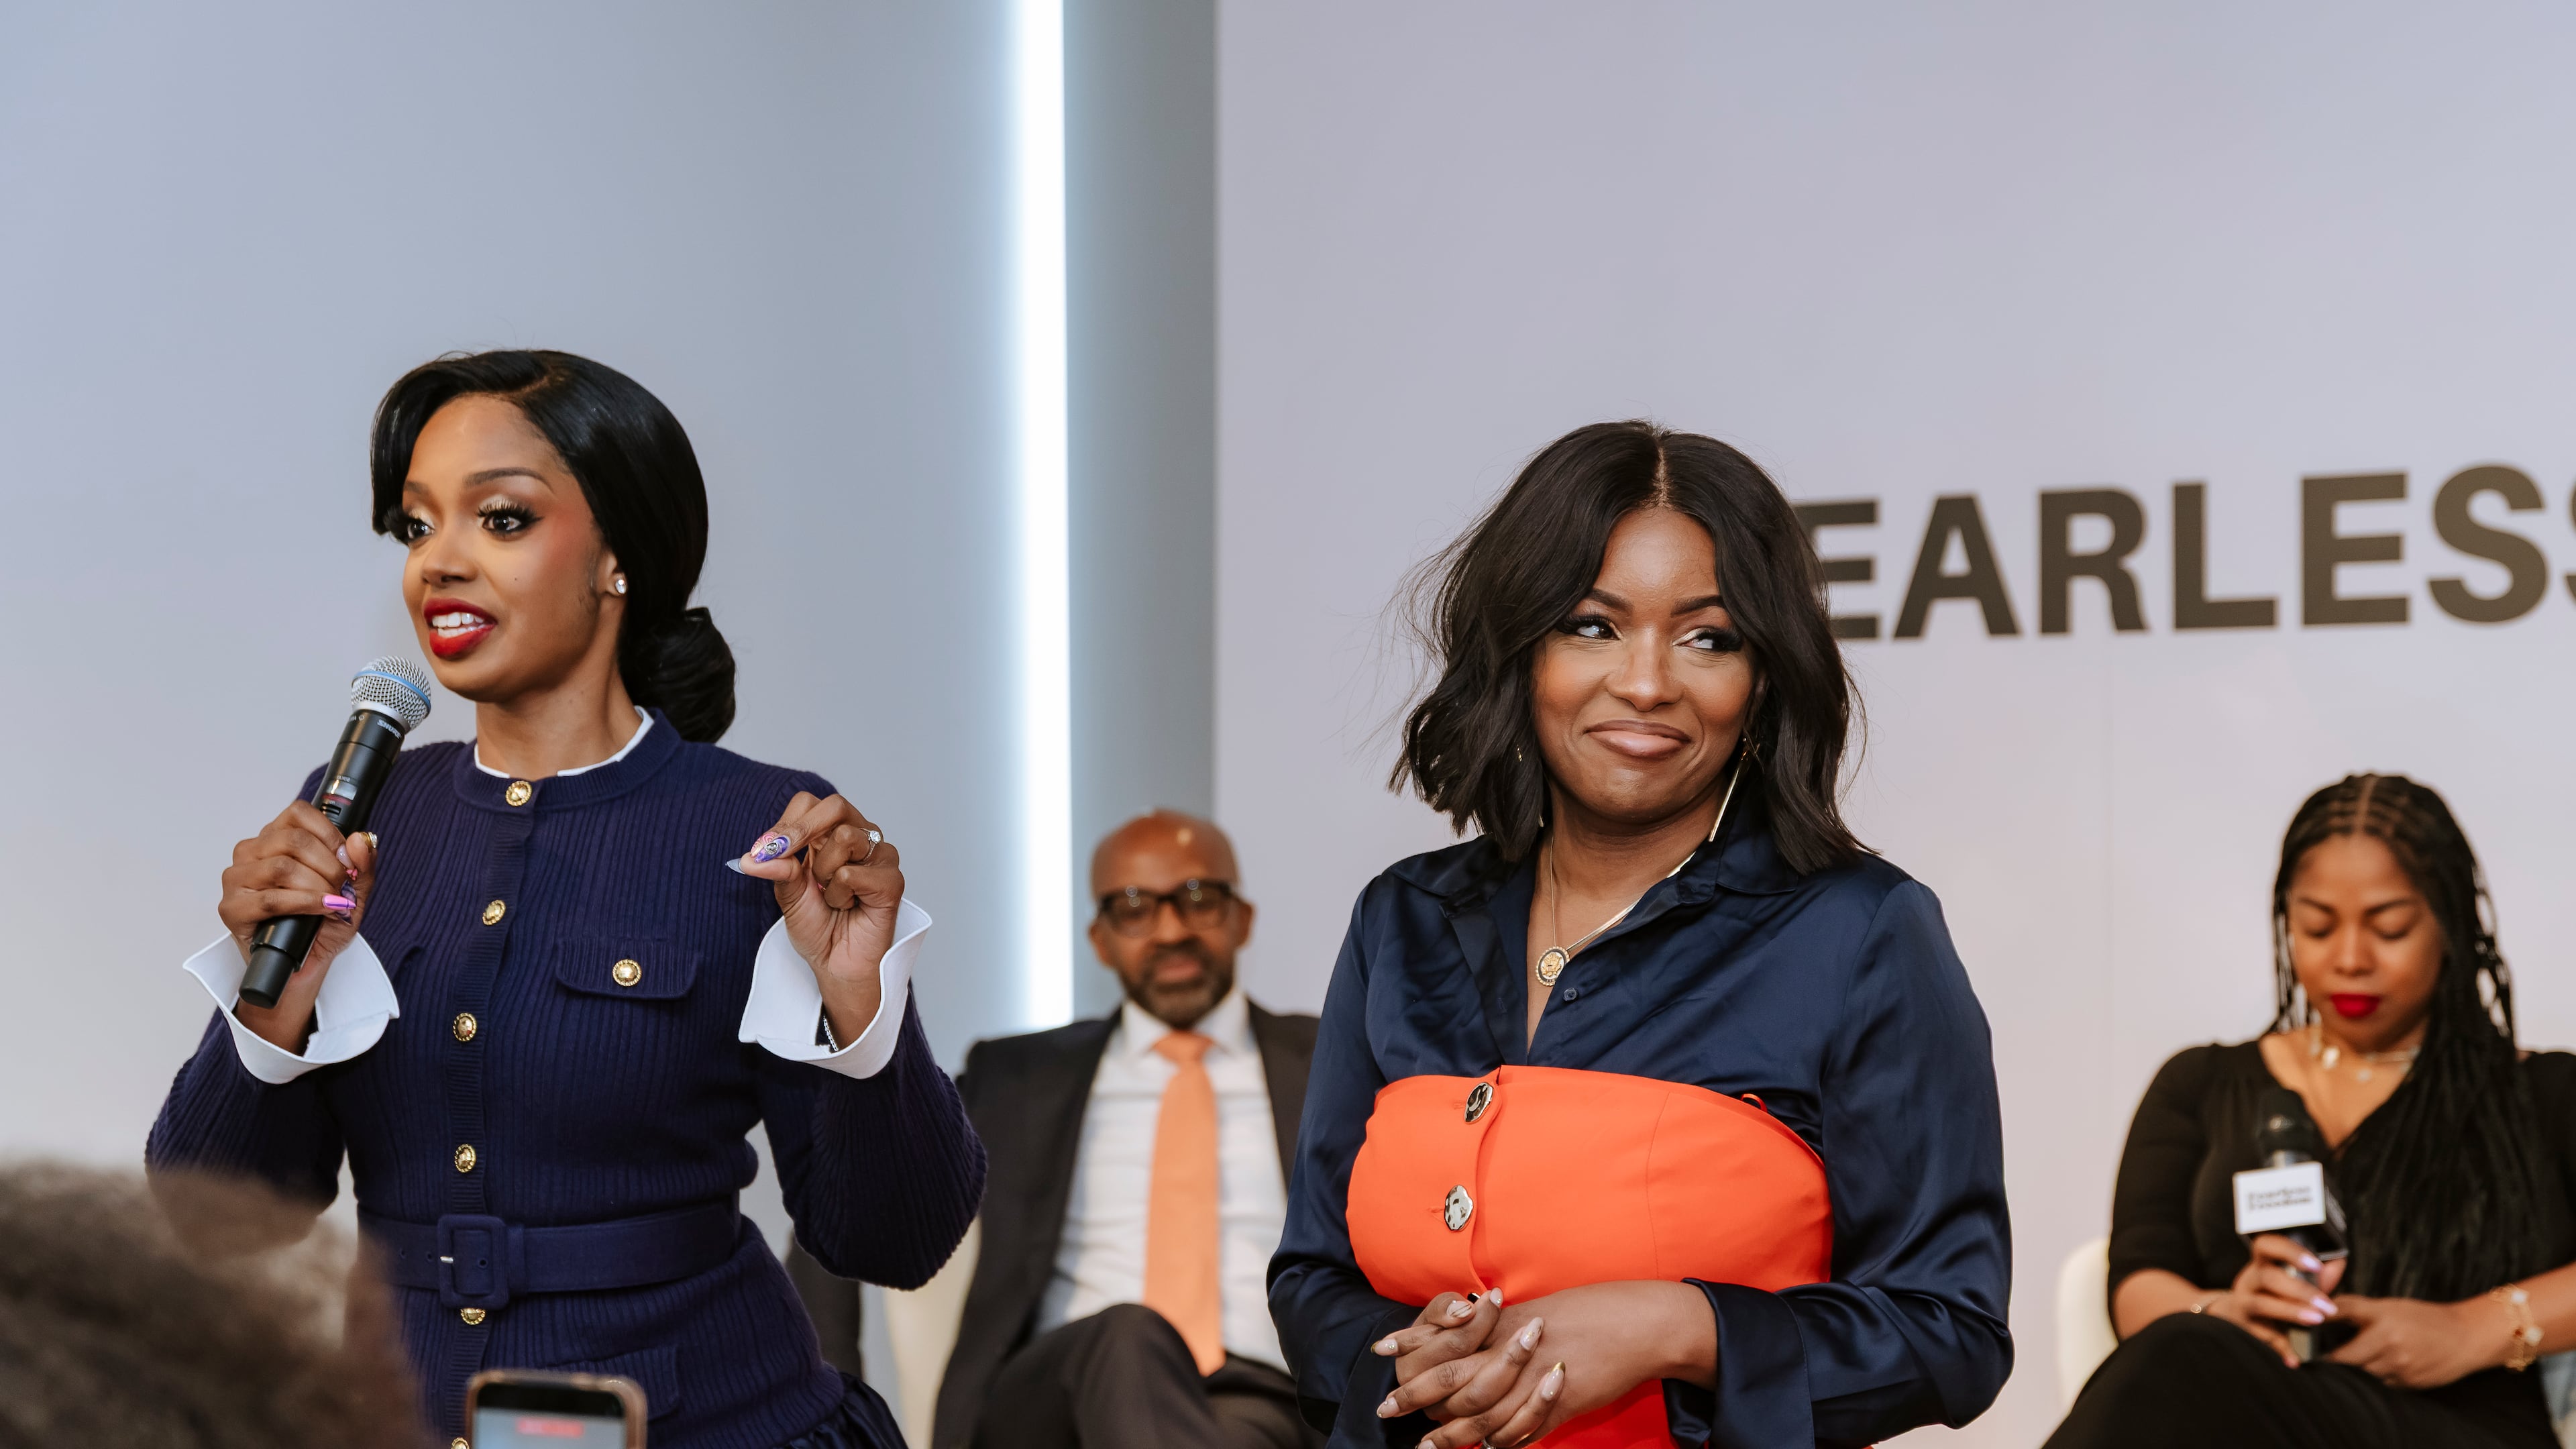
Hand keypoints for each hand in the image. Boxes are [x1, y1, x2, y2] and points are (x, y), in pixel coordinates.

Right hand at [217, 802, 378, 1051]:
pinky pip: (270, 899)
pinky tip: (323, 910)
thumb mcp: (353, 892)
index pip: (299, 813)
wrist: (304, 967)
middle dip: (330, 866)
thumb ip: (363, 864)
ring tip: (332, 903)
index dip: (331, 835)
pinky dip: (304, 903)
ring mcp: (237, 879)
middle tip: (342, 889)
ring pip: (281, 867)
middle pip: (293, 841)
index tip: (347, 862)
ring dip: (317, 886)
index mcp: (276, 837)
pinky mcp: (231, 908)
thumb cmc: (322, 926)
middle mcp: (252, 852)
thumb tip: (361, 840)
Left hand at [738, 792, 902, 1044]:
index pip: (810, 804)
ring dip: (825, 871)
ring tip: (831, 895)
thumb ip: (777, 869)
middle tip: (781, 859)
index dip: (785, 825)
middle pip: (834, 806)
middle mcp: (860, 837)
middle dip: (800, 832)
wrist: (836, 966)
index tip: (764, 853)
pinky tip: (849, 906)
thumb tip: (752, 857)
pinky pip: (853, 872)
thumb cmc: (819, 928)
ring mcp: (880, 856)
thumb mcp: (787, 895)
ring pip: (845, 836)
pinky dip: (840, 894)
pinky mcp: (892, 880)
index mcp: (832, 834)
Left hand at [1378, 1282, 1711, 1448]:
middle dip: (1416, 1395)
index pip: (1448, 1338)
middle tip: (1386, 1408)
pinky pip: (1520, 1431)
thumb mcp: (1541, 1312)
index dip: (1413, 1346)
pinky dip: (1500, 1443)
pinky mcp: (1557, 1403)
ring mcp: (1533, 1380)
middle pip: (1452, 1376)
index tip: (1384, 1351)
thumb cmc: (1593, 1312)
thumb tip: (1480, 1335)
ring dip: (1450, 1433)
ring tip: (1424, 1447)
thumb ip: (1506, 1329)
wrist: (1638, 1323)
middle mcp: (1513, 1349)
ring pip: (1480, 1412)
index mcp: (1506, 1324)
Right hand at [2202, 1234, 2345, 1366]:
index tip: (2316, 1264)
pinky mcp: (2241, 1328)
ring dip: (2290, 1311)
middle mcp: (2248, 1281)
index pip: (2266, 1245)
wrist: (2235, 1315)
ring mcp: (2241, 1304)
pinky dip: (2281, 1348)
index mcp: (2261, 1264)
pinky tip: (2296, 1358)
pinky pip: (2262, 1338)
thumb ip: (2318, 1273)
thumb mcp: (2292, 1281)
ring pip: (2260, 1304)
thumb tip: (2338, 1261)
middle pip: (2267, 1277)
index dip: (2290, 1251)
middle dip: (2300, 1291)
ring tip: (2316, 1320)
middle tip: (2327, 1306)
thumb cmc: (2273, 1295)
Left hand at [2329, 1295, 2514, 1388]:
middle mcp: (2390, 1344)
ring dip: (2357, 1368)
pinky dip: (2376, 1376)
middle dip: (2336, 1358)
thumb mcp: (2389, 1305)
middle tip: (2325, 1354)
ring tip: (2358, 1358)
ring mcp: (2400, 1367)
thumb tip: (2322, 1308)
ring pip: (2363, 1372)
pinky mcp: (2408, 1384)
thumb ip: (2354, 1308)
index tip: (2306, 1338)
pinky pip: (2380, 1383)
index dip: (2320, 1332)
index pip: (2339, 1319)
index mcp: (2383, 1319)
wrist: (2467, 1337)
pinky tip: (2383, 1367)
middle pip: (2347, 1357)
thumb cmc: (2424, 1318)